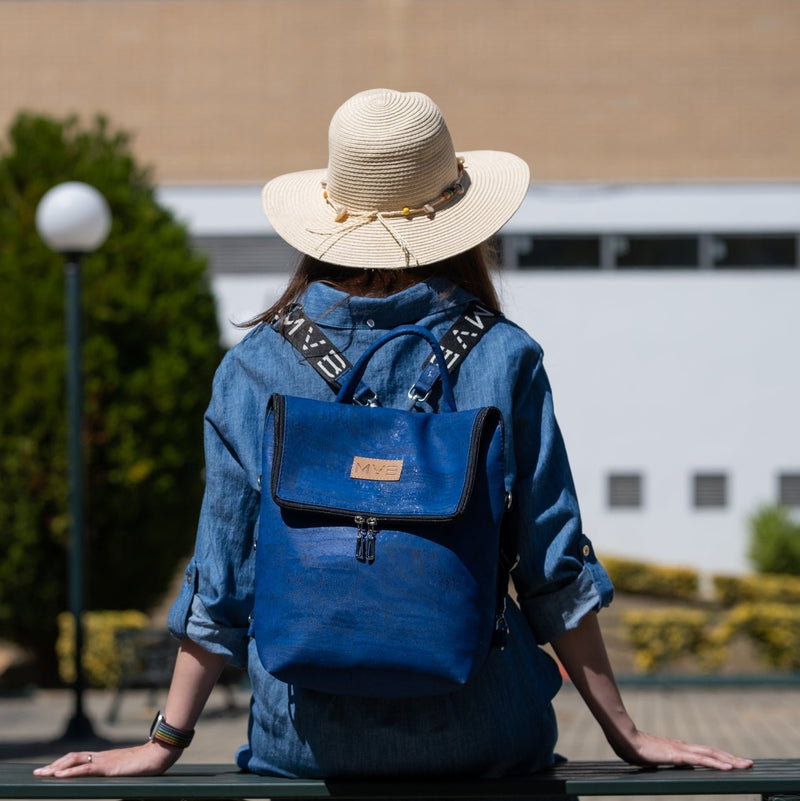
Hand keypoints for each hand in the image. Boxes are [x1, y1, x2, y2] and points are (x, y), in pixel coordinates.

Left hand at [33, 740, 180, 777]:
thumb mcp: (127, 769)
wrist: (159, 755)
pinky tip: (59, 776)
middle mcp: (101, 756)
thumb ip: (117, 771)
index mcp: (105, 758)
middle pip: (72, 758)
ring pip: (74, 761)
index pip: (79, 758)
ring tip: (42, 774)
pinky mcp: (108, 767)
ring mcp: (104, 760)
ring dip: (56, 768)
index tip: (49, 770)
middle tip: (37, 773)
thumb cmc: (147, 763)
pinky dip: (69, 772)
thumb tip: (114, 777)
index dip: (63, 763)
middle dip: (53, 766)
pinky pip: (85, 769)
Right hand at [610, 728, 753, 770]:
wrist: (625, 740)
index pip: (705, 752)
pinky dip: (716, 764)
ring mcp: (682, 749)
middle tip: (750, 763)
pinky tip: (727, 768)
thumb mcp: (658, 758)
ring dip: (729, 760)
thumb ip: (670, 760)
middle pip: (713, 752)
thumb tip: (680, 765)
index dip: (721, 757)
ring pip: (711, 754)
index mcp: (680, 748)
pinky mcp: (678, 755)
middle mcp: (684, 746)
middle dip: (732, 758)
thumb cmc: (637, 749)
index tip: (735, 762)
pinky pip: (701, 760)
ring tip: (745, 765)